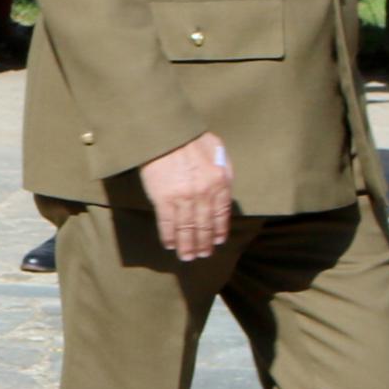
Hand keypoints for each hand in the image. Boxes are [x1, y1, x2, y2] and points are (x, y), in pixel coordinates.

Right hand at [141, 132, 235, 262]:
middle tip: (202, 255)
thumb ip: (223, 171)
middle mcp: (205, 194)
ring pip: (188, 229)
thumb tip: (224, 189)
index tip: (216, 241)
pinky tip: (171, 244)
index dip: (219, 230)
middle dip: (203, 243)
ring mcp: (184, 198)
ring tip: (187, 257)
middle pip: (205, 225)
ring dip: (188, 246)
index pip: (222, 214)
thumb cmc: (191, 137)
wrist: (165, 130)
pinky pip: (168, 224)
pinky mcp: (164, 199)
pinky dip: (170, 236)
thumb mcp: (217, 150)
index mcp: (220, 182)